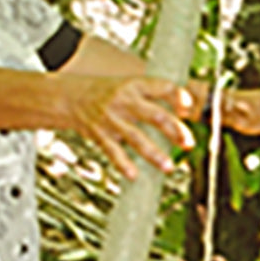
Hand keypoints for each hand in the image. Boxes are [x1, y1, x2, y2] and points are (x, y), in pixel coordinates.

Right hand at [70, 76, 194, 179]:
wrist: (70, 97)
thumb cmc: (108, 93)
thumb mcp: (130, 85)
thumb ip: (155, 96)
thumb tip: (186, 114)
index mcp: (135, 85)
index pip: (162, 87)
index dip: (178, 96)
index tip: (189, 108)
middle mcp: (125, 100)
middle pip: (155, 115)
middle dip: (175, 130)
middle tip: (188, 142)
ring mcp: (112, 118)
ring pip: (136, 137)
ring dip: (154, 154)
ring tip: (169, 167)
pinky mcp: (100, 134)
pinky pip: (113, 151)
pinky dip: (123, 164)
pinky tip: (134, 175)